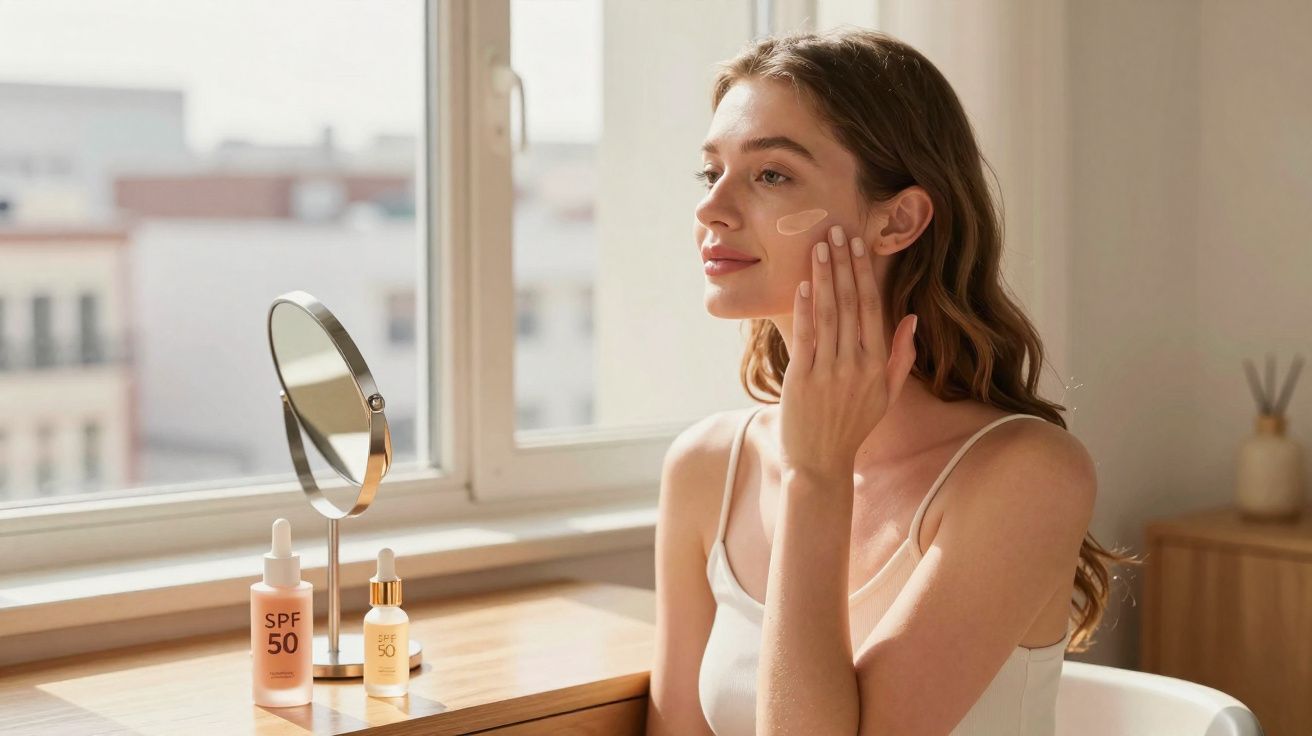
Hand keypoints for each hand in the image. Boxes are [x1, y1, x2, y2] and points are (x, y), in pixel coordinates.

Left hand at [779, 223, 917, 480]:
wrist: (819, 462)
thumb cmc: (852, 426)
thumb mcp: (886, 395)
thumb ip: (900, 357)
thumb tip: (912, 319)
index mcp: (877, 365)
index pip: (873, 308)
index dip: (864, 273)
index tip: (858, 245)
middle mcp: (856, 365)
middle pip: (851, 304)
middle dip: (844, 264)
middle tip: (836, 231)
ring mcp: (829, 372)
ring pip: (829, 314)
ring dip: (824, 277)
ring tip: (819, 247)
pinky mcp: (802, 379)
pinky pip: (806, 336)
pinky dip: (805, 308)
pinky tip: (804, 283)